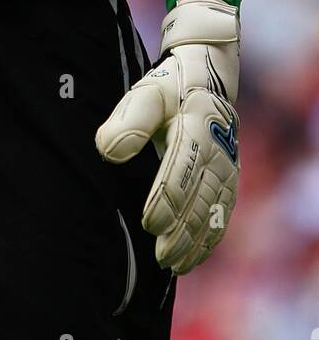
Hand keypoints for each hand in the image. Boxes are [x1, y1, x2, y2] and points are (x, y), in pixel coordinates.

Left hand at [94, 0, 239, 274]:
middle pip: (201, 197)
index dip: (167, 199)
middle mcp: (218, 149)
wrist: (207, 76)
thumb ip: (128, 121)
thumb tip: (109, 150)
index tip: (148, 222)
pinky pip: (223, 212)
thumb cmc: (168, 87)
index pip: (182, 169)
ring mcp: (228, 166)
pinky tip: (193, 257)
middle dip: (181, 230)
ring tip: (173, 264)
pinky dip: (210, 238)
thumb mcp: (145, 93)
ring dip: (196, 240)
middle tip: (160, 255)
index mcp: (196, 126)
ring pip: (214, 210)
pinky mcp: (230, 178)